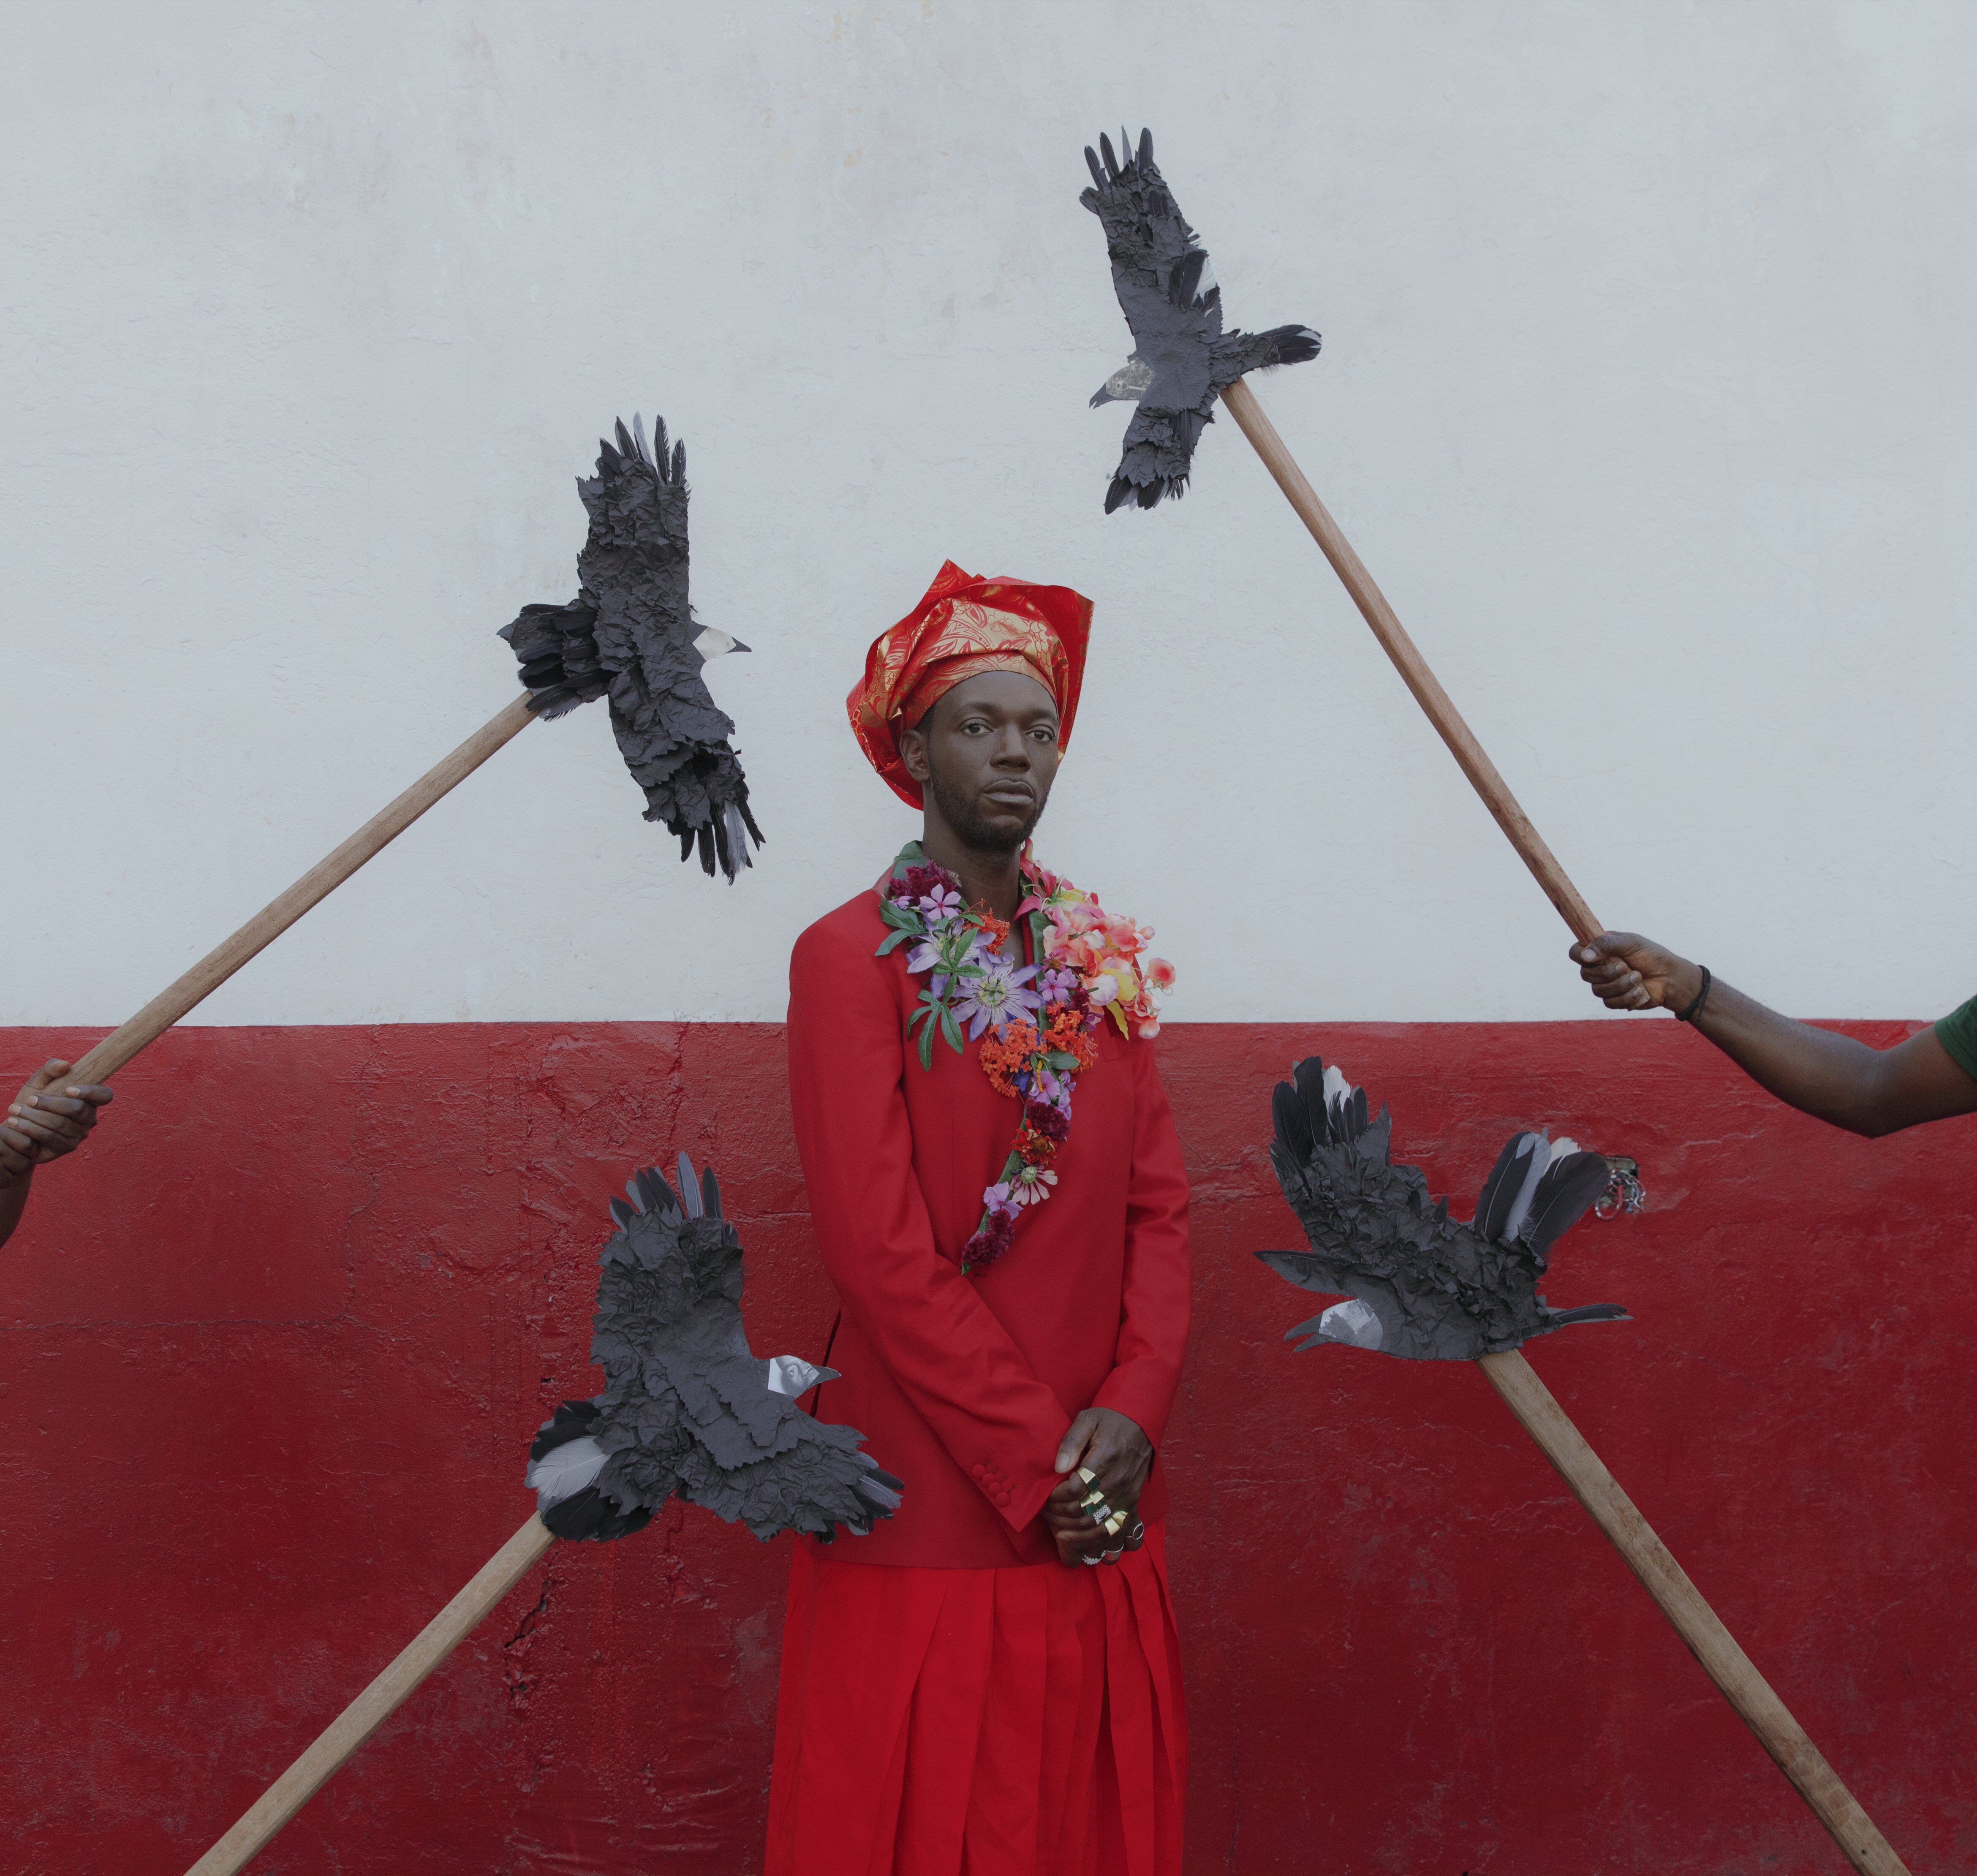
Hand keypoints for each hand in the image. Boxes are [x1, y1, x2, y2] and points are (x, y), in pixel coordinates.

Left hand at [0, 1060, 111, 1186]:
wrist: (19, 1124)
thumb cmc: (33, 1100)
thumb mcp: (39, 1082)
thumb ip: (50, 1070)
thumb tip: (65, 1065)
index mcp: (89, 1100)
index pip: (104, 1095)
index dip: (91, 1092)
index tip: (68, 1089)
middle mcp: (89, 1119)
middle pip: (77, 1109)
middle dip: (49, 1103)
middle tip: (29, 1099)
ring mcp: (79, 1135)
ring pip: (59, 1124)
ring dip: (34, 1116)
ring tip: (14, 1110)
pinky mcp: (65, 1148)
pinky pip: (48, 1137)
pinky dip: (29, 1128)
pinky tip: (15, 1122)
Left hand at [1040, 1407, 1152, 1567]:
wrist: (1140, 1421)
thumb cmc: (1109, 1420)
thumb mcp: (1087, 1419)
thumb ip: (1071, 1441)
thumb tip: (1058, 1467)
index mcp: (1104, 1460)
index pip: (1074, 1490)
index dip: (1054, 1498)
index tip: (1043, 1497)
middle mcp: (1117, 1483)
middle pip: (1084, 1513)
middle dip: (1060, 1519)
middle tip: (1046, 1515)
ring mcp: (1127, 1496)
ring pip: (1103, 1529)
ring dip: (1080, 1539)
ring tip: (1062, 1538)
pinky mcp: (1133, 1503)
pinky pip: (1124, 1532)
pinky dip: (1110, 1545)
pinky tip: (1096, 1553)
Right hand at [1569, 933, 1703, 1013]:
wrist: (1671, 978)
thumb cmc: (1651, 956)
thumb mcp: (1631, 942)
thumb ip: (1606, 944)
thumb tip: (1585, 956)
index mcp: (1600, 950)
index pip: (1575, 953)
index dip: (1580, 956)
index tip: (1593, 958)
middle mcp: (1599, 968)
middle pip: (1586, 975)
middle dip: (1608, 973)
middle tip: (1625, 967)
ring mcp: (1605, 985)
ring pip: (1598, 991)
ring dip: (1621, 985)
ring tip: (1638, 978)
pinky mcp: (1614, 1000)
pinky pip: (1610, 1003)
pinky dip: (1627, 997)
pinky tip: (1640, 991)